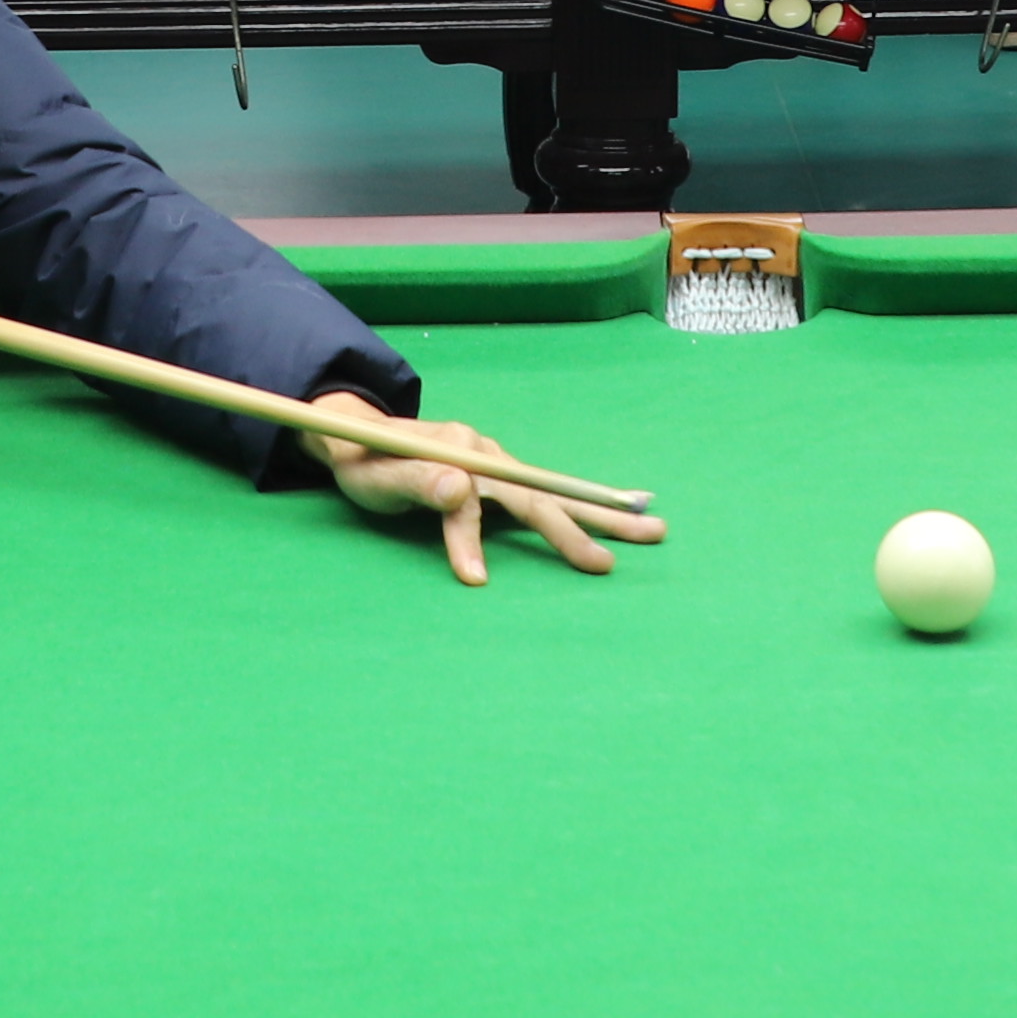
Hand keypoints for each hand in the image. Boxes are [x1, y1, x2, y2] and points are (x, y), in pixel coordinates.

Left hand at [303, 388, 663, 586]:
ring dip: (601, 513)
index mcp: (457, 449)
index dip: (468, 541)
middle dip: (577, 529)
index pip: (469, 504)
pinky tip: (621, 508)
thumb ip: (416, 482)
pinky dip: (586, 503)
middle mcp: (488, 452)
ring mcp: (500, 463)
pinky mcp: (504, 477)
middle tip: (608, 564)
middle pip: (536, 495)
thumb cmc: (366, 463)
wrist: (363, 437)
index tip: (473, 580)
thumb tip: (460, 489)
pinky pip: (549, 493)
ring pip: (555, 494)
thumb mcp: (377, 476)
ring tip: (653, 527)